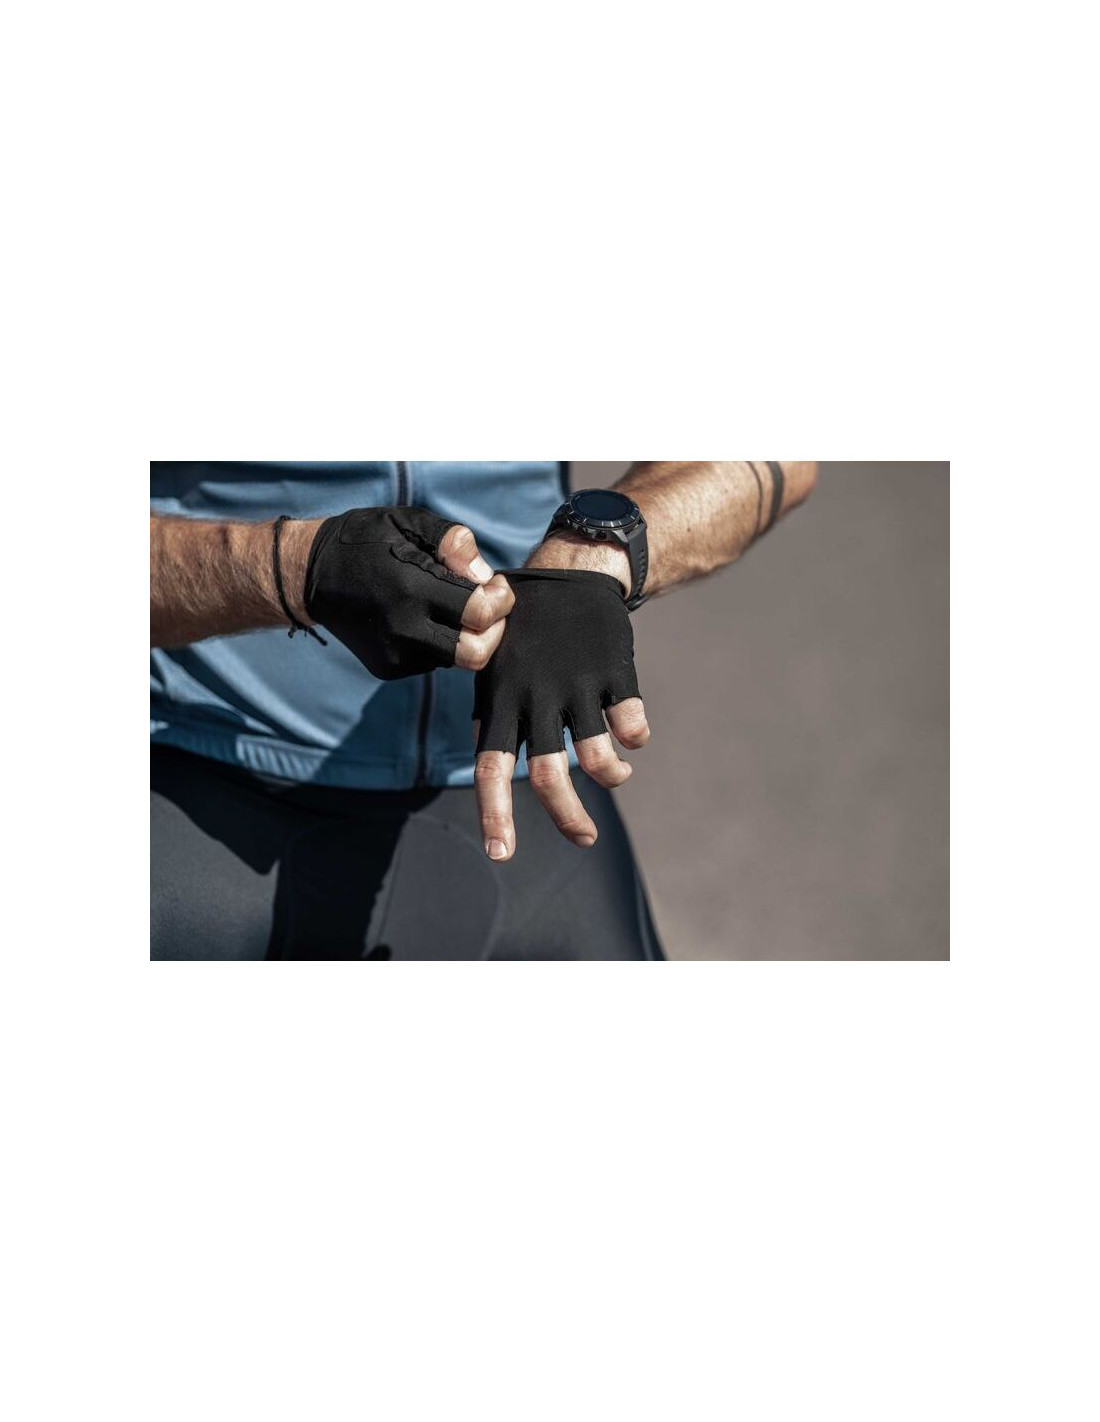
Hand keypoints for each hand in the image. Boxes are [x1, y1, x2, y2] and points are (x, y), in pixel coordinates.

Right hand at [294, 507, 514, 679]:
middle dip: (494, 631)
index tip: (496, 585)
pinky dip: (440, 641)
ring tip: (450, 605)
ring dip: (466, 635)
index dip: (501, 600)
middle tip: (488, 606)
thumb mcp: (410, 522)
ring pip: (457, 658)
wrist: (312, 576)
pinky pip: (433, 661)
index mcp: (411, 588)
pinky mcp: (387, 668)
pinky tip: (425, 617)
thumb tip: (485, 577)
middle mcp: (403, 629)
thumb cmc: (368, 541)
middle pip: (476, 653)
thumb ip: (453, 542)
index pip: (480, 613)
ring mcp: (394, 655)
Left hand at [473, 567, 649, 859]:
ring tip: (616, 776)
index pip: (489, 768)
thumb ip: (493, 713)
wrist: (571, 571)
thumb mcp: (494, 662)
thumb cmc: (525, 626)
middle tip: (585, 841)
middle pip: (549, 777)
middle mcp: (536, 700)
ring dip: (611, 776)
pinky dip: (636, 737)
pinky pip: (631, 720)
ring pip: (597, 756)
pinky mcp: (612, 671)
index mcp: (500, 702)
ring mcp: (576, 686)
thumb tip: (485, 755)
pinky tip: (633, 735)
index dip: (494, 814)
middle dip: (567, 818)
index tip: (500, 855)